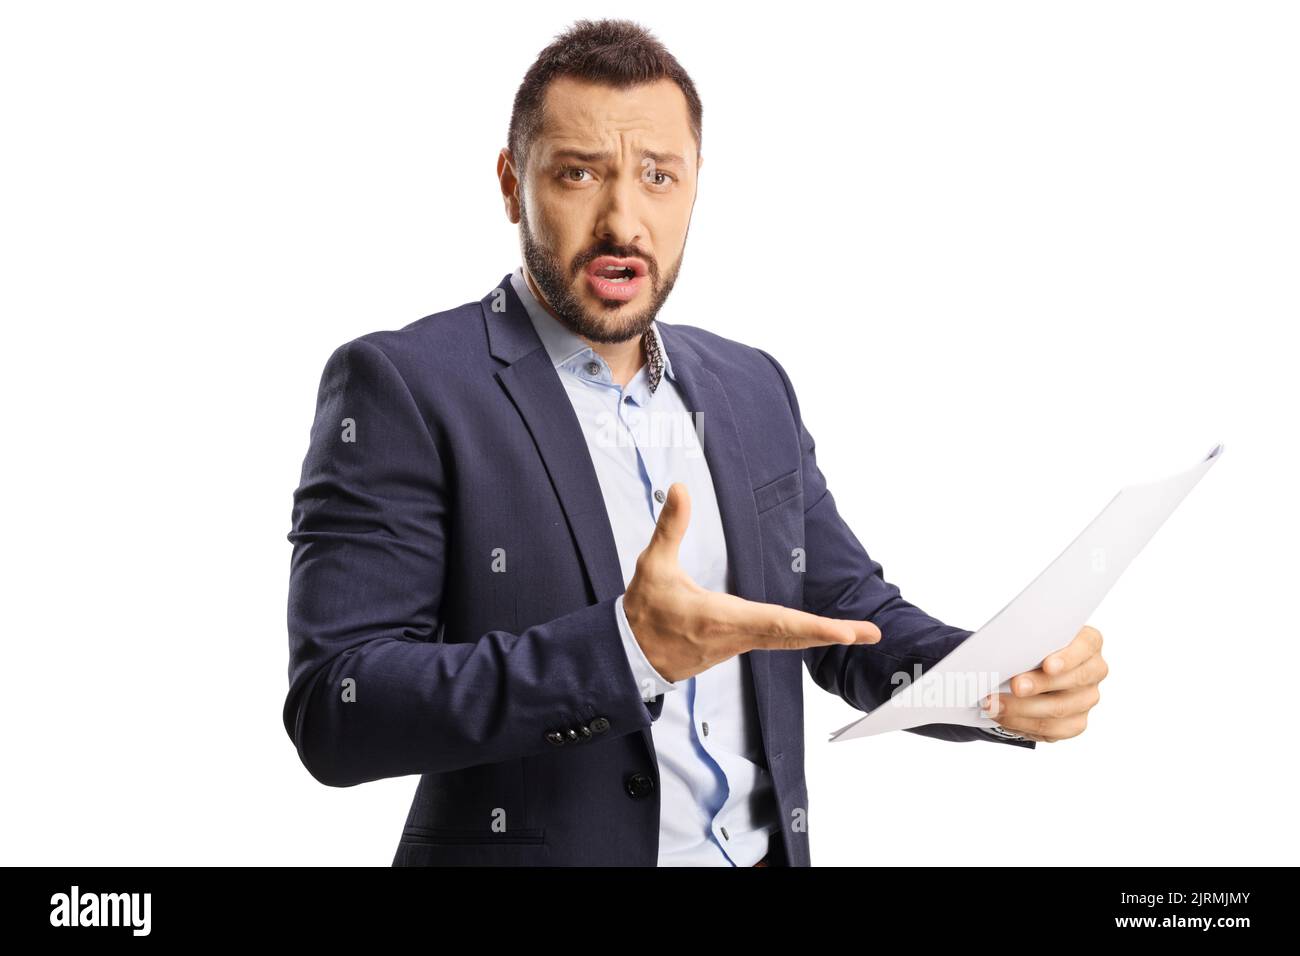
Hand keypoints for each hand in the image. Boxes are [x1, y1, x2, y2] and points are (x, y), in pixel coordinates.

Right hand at [623, 482, 880, 682]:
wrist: (629, 656)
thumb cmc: (644, 613)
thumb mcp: (653, 566)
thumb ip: (670, 526)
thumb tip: (680, 489)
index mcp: (722, 617)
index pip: (778, 622)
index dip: (815, 627)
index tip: (847, 632)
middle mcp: (736, 636)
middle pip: (793, 636)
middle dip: (833, 633)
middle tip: (870, 633)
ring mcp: (736, 645)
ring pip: (786, 640)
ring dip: (820, 635)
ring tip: (854, 632)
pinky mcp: (733, 647)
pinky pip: (774, 641)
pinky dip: (799, 637)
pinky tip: (815, 633)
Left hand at [981, 625, 1107, 741]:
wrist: (1030, 673)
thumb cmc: (1031, 649)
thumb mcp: (1029, 639)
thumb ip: (1026, 643)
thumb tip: (1003, 654)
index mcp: (1089, 642)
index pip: (1086, 645)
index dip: (1068, 657)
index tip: (1048, 666)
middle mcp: (1094, 670)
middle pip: (1074, 680)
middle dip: (1039, 684)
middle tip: (1015, 686)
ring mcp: (1088, 698)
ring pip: (1059, 708)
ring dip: (1022, 708)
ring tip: (994, 704)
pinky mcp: (1076, 722)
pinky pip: (1052, 729)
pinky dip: (1022, 723)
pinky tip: (1002, 716)